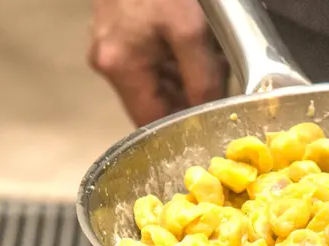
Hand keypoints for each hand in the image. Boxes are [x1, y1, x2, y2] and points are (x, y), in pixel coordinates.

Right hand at [88, 0, 226, 126]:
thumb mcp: (190, 33)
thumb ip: (202, 78)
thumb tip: (210, 112)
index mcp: (120, 68)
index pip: (149, 122)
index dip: (180, 130)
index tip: (209, 129)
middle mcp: (110, 63)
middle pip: (155, 103)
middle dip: (189, 100)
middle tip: (219, 90)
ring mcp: (115, 47)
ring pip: (158, 82)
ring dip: (186, 80)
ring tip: (210, 61)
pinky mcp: (124, 33)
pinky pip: (156, 61)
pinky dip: (178, 61)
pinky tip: (198, 47)